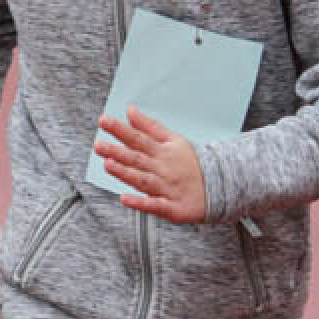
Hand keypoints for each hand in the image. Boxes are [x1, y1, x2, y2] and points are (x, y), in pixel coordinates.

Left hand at [94, 106, 205, 223]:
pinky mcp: (172, 207)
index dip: (120, 130)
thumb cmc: (192, 164)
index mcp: (162, 152)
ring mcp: (167, 188)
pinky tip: (125, 199)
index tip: (104, 121)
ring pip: (143, 180)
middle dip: (117, 152)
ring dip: (126, 173)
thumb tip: (130, 111)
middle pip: (138, 159)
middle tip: (98, 145)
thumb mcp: (173, 140)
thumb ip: (149, 126)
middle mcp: (162, 168)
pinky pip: (154, 205)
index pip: (138, 138)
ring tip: (108, 165)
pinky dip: (141, 203)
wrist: (219, 187)